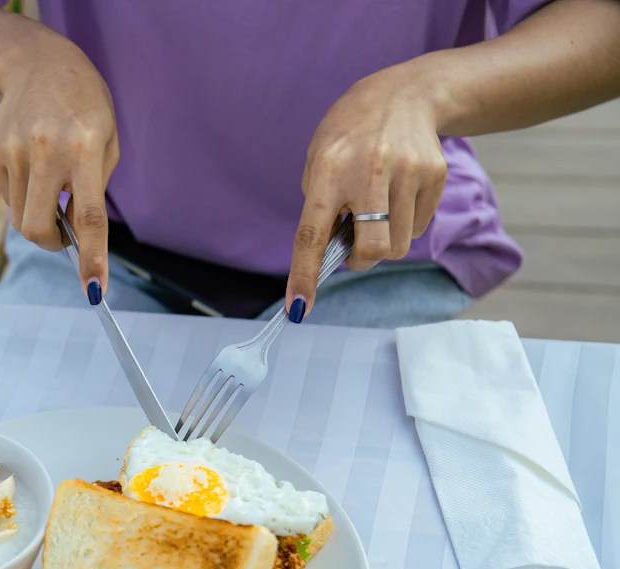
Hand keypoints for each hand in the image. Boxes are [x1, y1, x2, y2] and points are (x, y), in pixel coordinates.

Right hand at [0, 39, 119, 297]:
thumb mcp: (106, 142)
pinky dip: (23, 195)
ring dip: (38, 215)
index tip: (94, 289)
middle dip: (51, 243)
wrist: (38, 64)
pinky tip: (32, 164)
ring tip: (50, 182)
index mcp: (83, 148)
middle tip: (63, 235)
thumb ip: (94, 189)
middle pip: (39, 228)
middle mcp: (45, 150)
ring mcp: (13, 150)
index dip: (91, 257)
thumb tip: (75, 236)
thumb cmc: (83, 107)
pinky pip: (8, 197)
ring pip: (21, 217)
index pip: (89, 216)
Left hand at [285, 63, 447, 321]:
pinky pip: (418, 228)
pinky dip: (404, 224)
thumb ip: (320, 208)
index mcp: (329, 169)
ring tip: (376, 210)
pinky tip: (397, 194)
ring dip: (383, 241)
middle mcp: (370, 170)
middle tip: (353, 246)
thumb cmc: (350, 136)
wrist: (404, 95)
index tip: (298, 308)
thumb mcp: (319, 161)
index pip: (312, 234)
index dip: (304, 275)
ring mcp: (408, 172)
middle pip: (372, 250)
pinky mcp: (435, 176)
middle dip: (361, 259)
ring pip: (398, 245)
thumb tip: (329, 258)